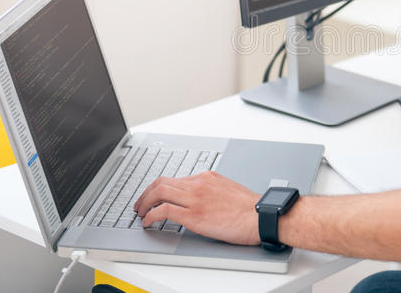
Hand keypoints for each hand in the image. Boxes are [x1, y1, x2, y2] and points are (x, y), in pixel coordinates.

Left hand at [134, 171, 260, 245]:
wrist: (260, 216)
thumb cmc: (250, 208)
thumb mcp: (229, 190)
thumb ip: (211, 190)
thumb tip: (201, 199)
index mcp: (207, 177)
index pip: (175, 179)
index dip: (159, 188)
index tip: (155, 196)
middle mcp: (198, 184)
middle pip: (162, 182)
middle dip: (146, 193)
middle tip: (140, 204)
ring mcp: (195, 199)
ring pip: (158, 192)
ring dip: (144, 203)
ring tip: (140, 212)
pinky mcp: (193, 215)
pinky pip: (163, 211)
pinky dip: (150, 216)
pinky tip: (147, 222)